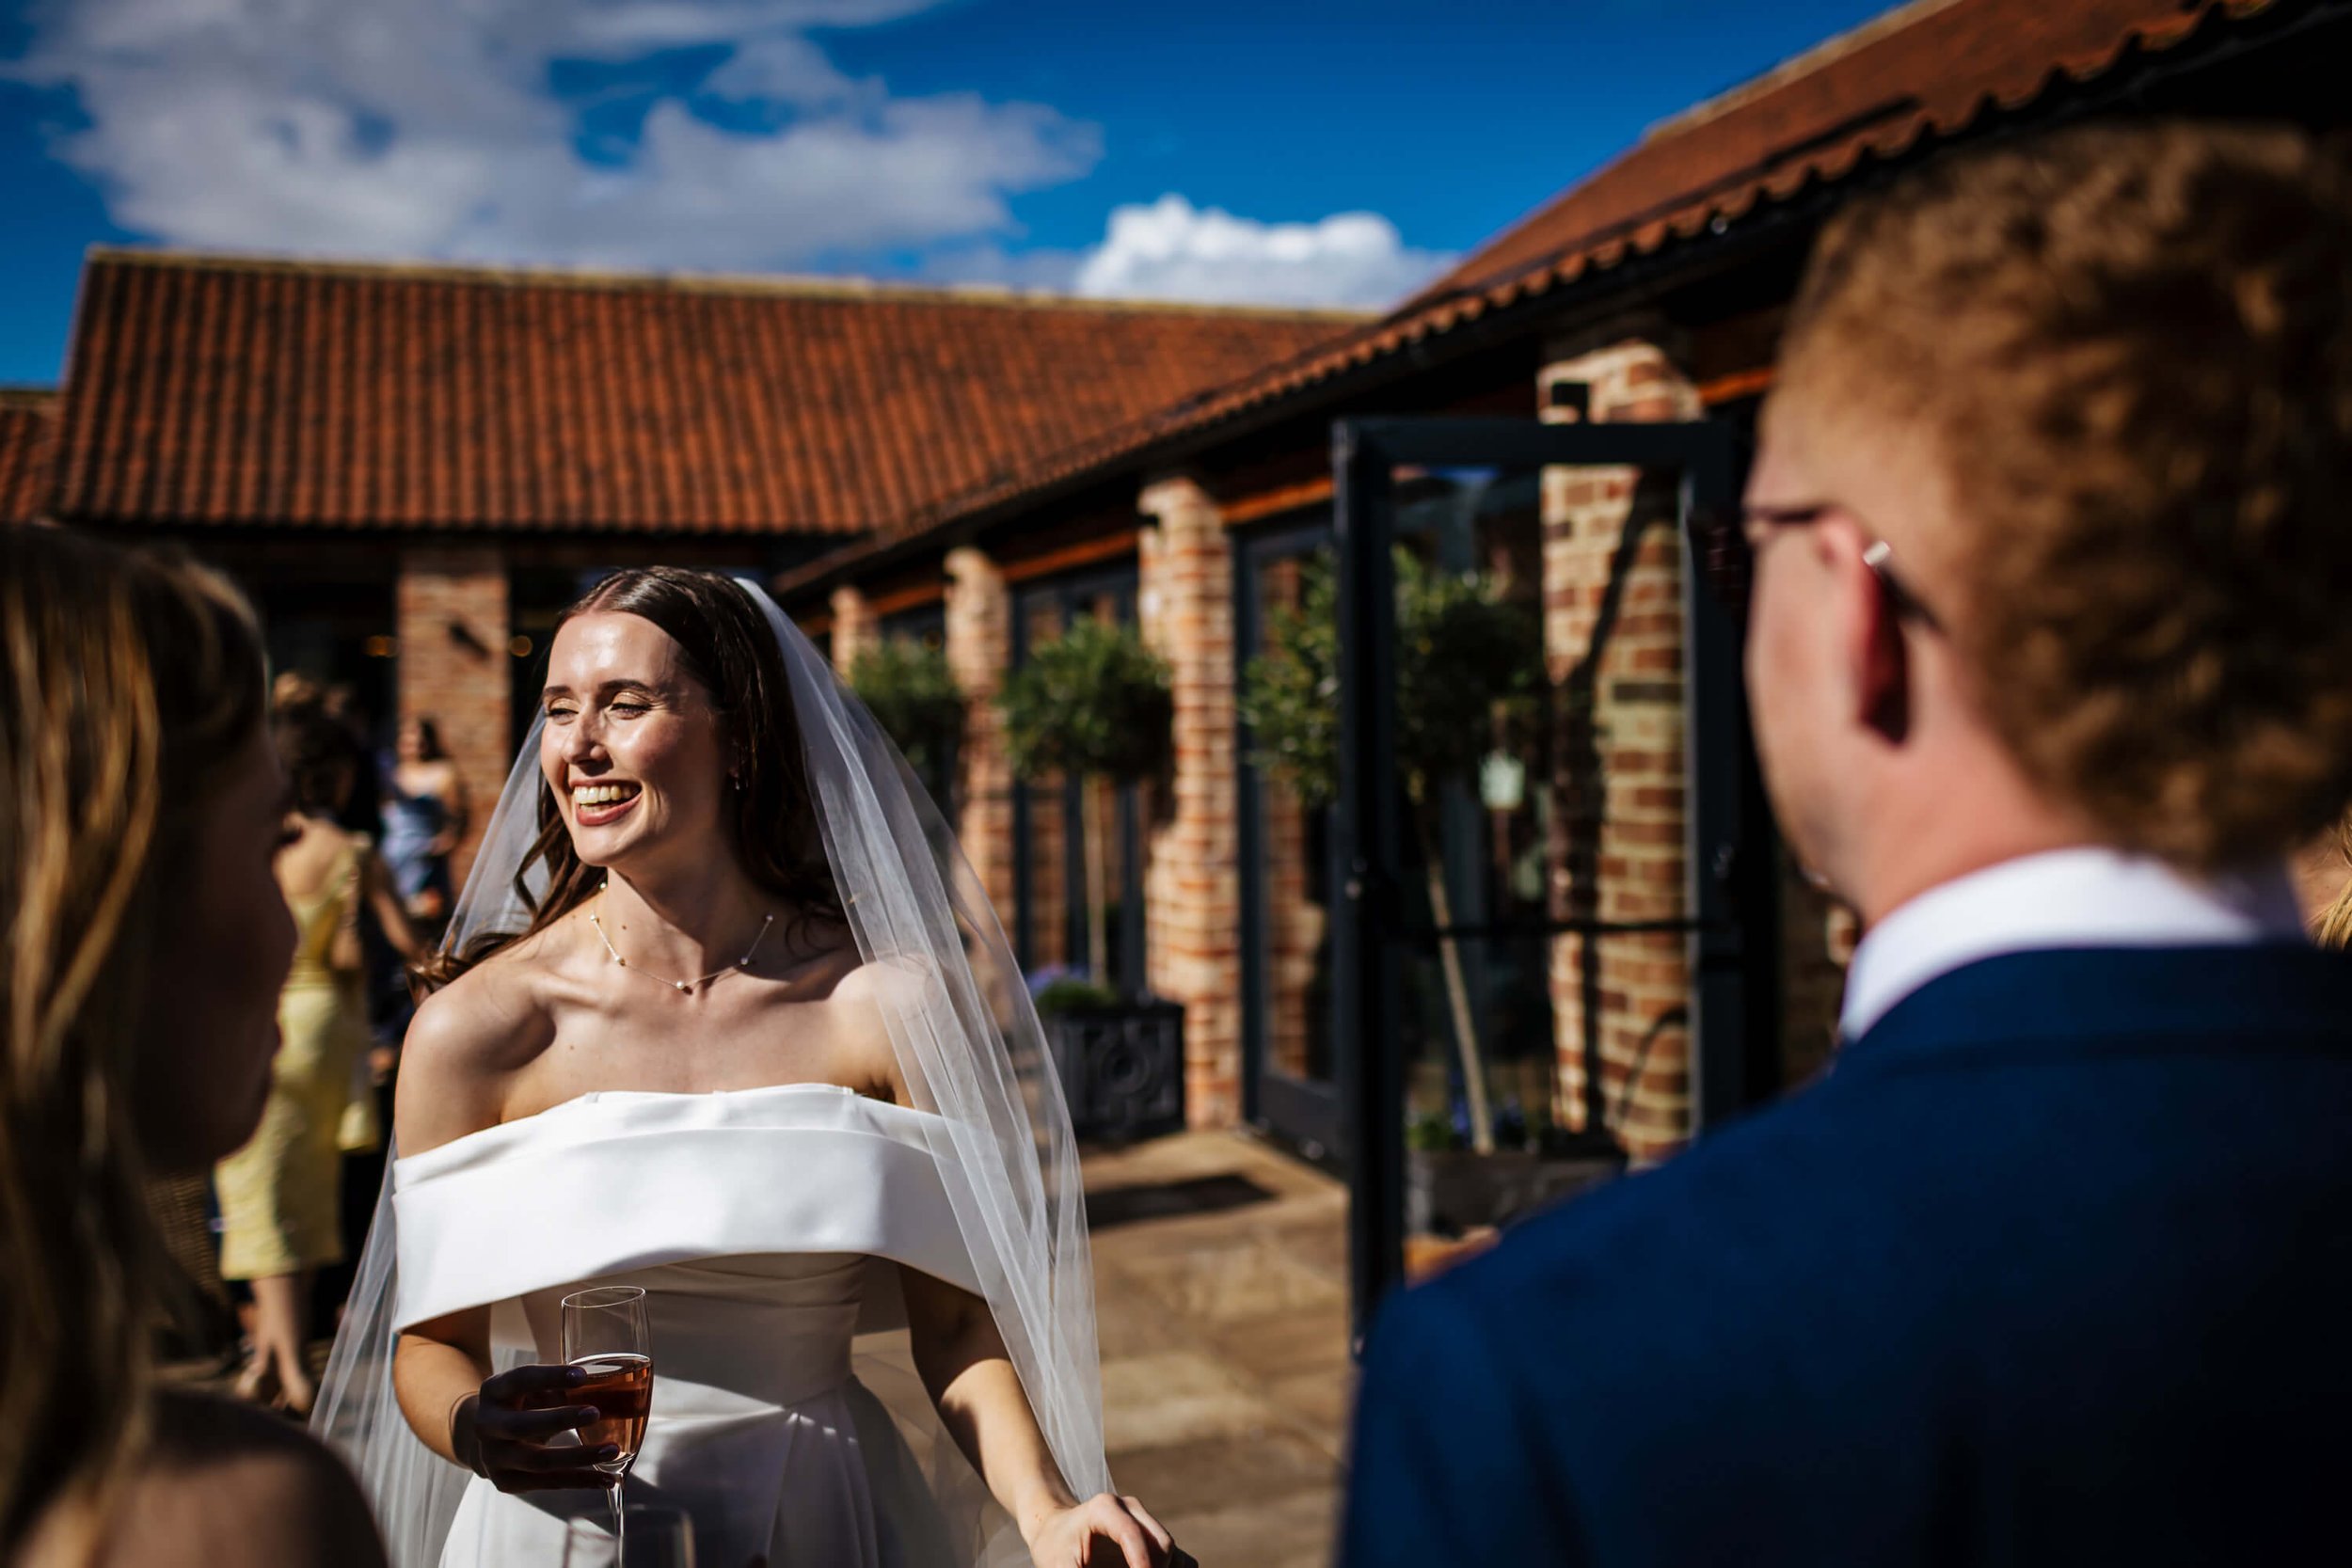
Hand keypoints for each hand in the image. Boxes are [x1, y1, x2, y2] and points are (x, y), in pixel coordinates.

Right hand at [453, 1364, 613, 1493]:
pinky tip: (608, 1478)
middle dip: (560, 1419)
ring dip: (578, 1457)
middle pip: (521, 1425)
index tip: (583, 1376)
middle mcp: (487, 1425)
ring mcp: (493, 1457)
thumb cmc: (524, 1404)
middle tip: (596, 1413)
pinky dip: (581, 1481)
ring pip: (538, 1461)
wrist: (490, 1439)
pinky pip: (548, 1483)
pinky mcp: (506, 1482)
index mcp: (494, 1391)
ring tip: (613, 1450)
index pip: (521, 1379)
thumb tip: (609, 1386)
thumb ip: (560, 1386)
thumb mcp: (534, 1389)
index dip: (550, 1377)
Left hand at [1024, 1493, 1176, 1567]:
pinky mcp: (1154, 1538)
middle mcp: (1132, 1509)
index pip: (1131, 1534)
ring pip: (1174, 1554)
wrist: (1056, 1533)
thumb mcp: (1059, 1565)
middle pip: (1162, 1545)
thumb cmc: (1054, 1550)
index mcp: (1105, 1508)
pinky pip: (1181, 1561)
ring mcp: (1146, 1522)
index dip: (1141, 1563)